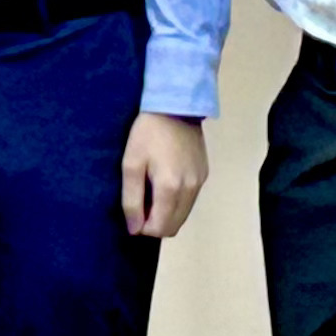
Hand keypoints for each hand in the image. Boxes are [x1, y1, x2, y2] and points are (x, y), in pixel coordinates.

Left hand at [121, 115, 207, 241]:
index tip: (133, 213)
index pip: (159, 228)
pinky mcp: (204, 175)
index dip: (143, 228)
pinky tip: (165, 185)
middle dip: (155, 225)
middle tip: (141, 206)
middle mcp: (190, 189)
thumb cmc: (147, 133)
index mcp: (170, 188)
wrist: (176, 106)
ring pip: (183, 216)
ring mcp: (200, 182)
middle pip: (173, 227)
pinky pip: (190, 201)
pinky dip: (177, 203)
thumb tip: (134, 228)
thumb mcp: (131, 164)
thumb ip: (132, 200)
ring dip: (166, 215)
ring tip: (151, 194)